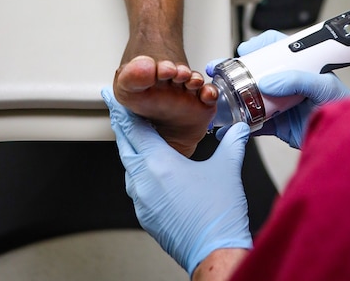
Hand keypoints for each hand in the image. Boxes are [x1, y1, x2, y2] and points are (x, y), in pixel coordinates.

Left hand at [103, 88, 252, 276]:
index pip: (132, 129)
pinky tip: (150, 169)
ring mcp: (142, 201)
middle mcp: (143, 181)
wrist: (214, 253)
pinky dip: (138, 170)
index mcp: (158, 163)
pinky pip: (135, 186)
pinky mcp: (146, 216)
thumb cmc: (217, 216)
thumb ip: (232, 142)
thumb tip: (238, 128)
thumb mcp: (227, 168)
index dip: (121, 110)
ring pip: (129, 166)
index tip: (110, 97)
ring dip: (130, 149)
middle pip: (125, 146)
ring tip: (136, 138)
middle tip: (118, 111)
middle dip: (122, 126)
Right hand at [208, 30, 349, 149]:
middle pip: (258, 71)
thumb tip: (269, 82)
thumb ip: (300, 81)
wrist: (349, 144)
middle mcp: (289, 83)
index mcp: (302, 67)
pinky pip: (255, 122)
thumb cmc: (347, 110)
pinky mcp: (278, 126)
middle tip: (220, 70)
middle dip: (237, 69)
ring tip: (219, 96)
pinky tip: (230, 124)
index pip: (277, 47)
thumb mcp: (326, 87)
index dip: (259, 45)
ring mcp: (282, 104)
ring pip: (252, 96)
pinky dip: (241, 123)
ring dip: (234, 95)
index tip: (245, 50)